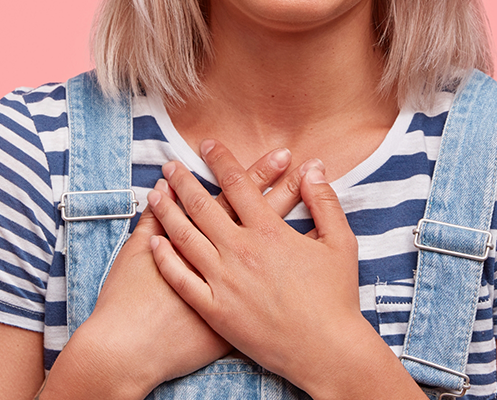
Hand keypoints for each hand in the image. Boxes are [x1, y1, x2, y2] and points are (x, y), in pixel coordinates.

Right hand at [47, 147, 306, 397]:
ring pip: (275, 248)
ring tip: (313, 193)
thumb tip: (159, 189)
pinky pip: (273, 288)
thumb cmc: (127, 301)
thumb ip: (150, 221)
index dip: (260, 173)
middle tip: (308, 162)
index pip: (238, 196)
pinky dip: (290, 267)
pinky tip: (306, 248)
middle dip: (284, 186)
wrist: (129, 351)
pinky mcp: (238, 314)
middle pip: (263, 215)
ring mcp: (237, 287)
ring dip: (294, 218)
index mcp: (203, 241)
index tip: (284, 153)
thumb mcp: (132, 252)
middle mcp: (226, 260)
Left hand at [148, 140, 369, 392]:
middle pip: (204, 206)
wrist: (326, 350)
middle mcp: (242, 252)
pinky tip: (154, 241)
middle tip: (170, 164)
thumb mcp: (341, 243)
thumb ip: (324, 202)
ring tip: (155, 193)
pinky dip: (165, 257)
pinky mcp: (215, 311)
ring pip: (186, 238)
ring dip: (168, 211)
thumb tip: (313, 168)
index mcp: (271, 232)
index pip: (239, 185)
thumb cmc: (337, 298)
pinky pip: (182, 279)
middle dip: (184, 181)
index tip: (207, 145)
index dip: (221, 161)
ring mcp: (225, 282)